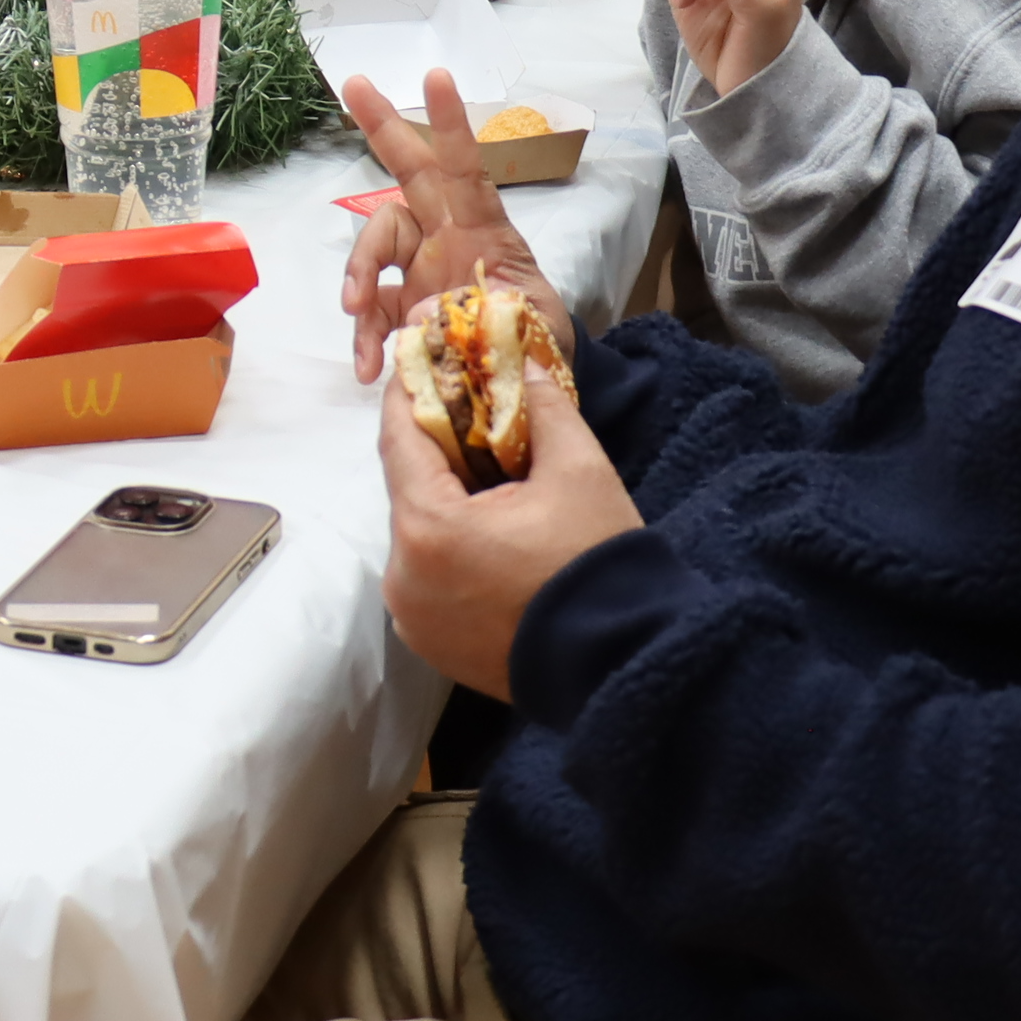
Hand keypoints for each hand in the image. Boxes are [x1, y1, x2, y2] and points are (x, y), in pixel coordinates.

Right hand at [336, 69, 561, 382]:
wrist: (524, 383)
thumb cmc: (537, 340)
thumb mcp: (535, 325)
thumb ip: (491, 314)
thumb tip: (434, 311)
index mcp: (483, 228)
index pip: (465, 169)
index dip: (450, 126)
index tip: (437, 77)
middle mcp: (445, 235)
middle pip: (408, 174)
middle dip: (382, 126)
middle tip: (354, 82)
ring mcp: (418, 269)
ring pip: (373, 247)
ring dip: (357, 274)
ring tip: (356, 314)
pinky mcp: (399, 307)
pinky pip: (369, 312)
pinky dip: (362, 338)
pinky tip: (366, 367)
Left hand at [376, 355, 636, 698]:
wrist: (621, 660)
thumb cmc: (596, 562)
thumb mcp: (579, 471)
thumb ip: (544, 408)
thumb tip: (525, 365)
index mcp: (427, 527)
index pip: (399, 440)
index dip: (409, 394)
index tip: (420, 360)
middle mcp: (401, 573)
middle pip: (407, 489)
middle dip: (437, 449)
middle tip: (468, 412)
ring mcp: (410, 613)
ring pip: (416, 532)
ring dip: (445, 501)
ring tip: (489, 478)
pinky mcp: (426, 641)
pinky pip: (425, 575)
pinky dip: (447, 548)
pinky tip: (489, 533)